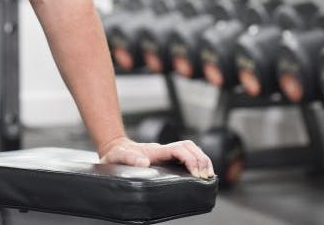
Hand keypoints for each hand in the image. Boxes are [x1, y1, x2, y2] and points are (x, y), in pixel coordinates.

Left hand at [99, 136, 214, 178]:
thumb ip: (129, 158)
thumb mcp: (118, 156)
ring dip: (202, 160)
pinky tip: (201, 172)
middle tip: (206, 176)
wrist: (114, 150)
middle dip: (201, 160)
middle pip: (190, 147)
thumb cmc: (116, 154)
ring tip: (208, 175)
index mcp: (155, 150)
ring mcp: (166, 153)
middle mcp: (163, 150)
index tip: (196, 173)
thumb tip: (144, 162)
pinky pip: (186, 157)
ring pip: (191, 150)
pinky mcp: (167, 158)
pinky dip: (197, 162)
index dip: (190, 159)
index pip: (179, 149)